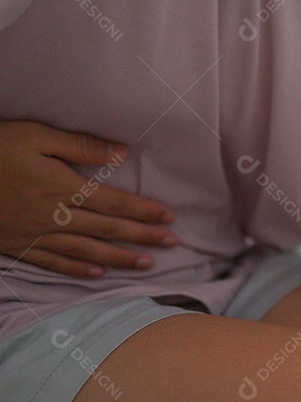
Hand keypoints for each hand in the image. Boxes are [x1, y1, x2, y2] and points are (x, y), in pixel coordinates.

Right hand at [0, 120, 177, 276]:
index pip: (114, 203)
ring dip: (119, 259)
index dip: (144, 212)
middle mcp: (54, 217)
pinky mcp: (18, 246)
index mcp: (62, 188)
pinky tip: (98, 274)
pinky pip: (54, 262)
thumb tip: (121, 152)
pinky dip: (78, 270)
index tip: (169, 217)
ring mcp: (35, 235)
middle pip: (108, 230)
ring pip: (86, 251)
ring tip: (146, 264)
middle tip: (172, 244)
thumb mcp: (36, 136)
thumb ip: (81, 145)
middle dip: (143, 238)